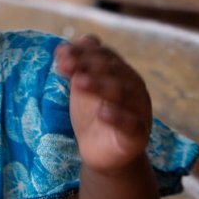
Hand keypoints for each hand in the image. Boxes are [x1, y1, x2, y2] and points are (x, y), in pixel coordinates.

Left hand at [55, 34, 152, 173]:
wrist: (102, 153)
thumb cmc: (93, 114)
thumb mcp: (81, 89)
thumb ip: (76, 68)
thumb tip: (63, 46)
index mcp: (121, 72)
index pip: (104, 55)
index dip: (82, 52)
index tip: (60, 53)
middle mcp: (133, 87)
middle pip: (113, 70)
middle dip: (88, 65)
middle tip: (65, 64)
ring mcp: (138, 110)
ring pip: (122, 93)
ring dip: (100, 85)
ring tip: (78, 82)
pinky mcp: (138, 135)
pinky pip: (131, 124)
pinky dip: (118, 117)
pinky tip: (103, 113)